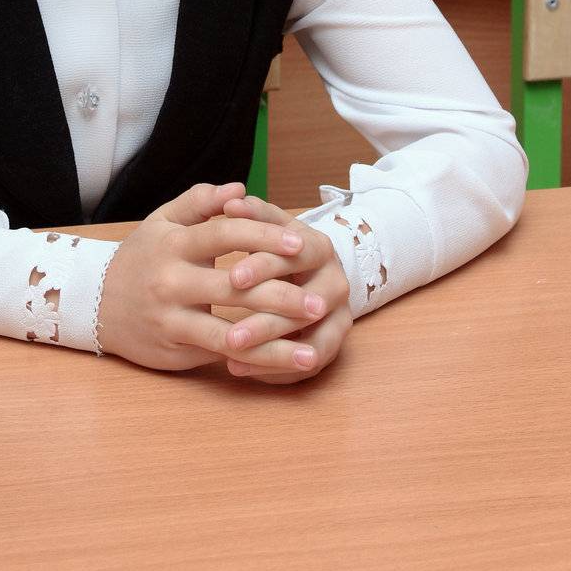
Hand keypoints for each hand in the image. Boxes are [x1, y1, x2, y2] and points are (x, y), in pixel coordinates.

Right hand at [96, 180, 319, 373]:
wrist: (96, 303)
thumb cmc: (140, 258)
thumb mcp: (162, 222)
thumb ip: (199, 202)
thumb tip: (240, 189)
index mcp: (175, 244)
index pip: (225, 234)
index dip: (263, 237)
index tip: (301, 244)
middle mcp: (173, 281)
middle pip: (235, 288)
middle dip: (282, 295)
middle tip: (321, 300)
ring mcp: (173, 318)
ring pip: (230, 331)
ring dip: (275, 341)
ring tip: (312, 347)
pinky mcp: (175, 348)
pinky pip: (221, 354)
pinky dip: (257, 361)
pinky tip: (285, 363)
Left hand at [216, 192, 351, 384]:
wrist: (314, 271)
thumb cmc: (280, 246)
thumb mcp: (270, 225)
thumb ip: (252, 213)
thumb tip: (230, 200)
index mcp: (319, 246)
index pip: (293, 257)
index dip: (263, 266)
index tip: (231, 278)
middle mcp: (336, 282)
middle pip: (304, 305)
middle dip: (265, 322)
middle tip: (230, 335)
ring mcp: (339, 316)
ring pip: (309, 341)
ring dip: (270, 353)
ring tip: (232, 358)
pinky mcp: (333, 344)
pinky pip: (308, 364)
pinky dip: (275, 371)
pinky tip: (241, 369)